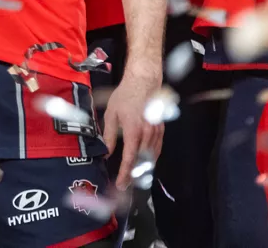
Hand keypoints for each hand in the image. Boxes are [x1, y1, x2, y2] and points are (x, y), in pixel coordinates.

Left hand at [102, 70, 164, 189]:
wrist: (143, 83)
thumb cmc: (125, 97)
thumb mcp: (111, 115)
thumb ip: (109, 136)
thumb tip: (106, 153)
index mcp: (133, 131)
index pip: (129, 158)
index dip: (125, 173)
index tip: (121, 184)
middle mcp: (148, 134)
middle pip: (142, 161)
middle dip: (134, 174)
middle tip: (126, 184)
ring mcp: (157, 133)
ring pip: (151, 157)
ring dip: (143, 169)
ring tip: (134, 177)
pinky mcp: (161, 130)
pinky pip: (157, 149)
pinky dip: (150, 159)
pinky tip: (144, 163)